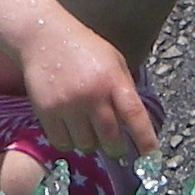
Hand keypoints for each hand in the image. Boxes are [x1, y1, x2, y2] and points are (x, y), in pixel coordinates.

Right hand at [20, 21, 158, 160]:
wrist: (43, 36)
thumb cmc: (84, 48)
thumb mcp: (113, 61)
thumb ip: (124, 89)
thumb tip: (135, 126)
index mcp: (113, 80)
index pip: (135, 116)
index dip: (146, 140)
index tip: (151, 158)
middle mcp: (92, 94)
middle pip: (110, 138)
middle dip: (116, 148)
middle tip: (116, 147)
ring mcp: (67, 104)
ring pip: (86, 144)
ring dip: (91, 143)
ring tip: (88, 130)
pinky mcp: (46, 111)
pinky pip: (62, 142)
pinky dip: (69, 142)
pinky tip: (70, 130)